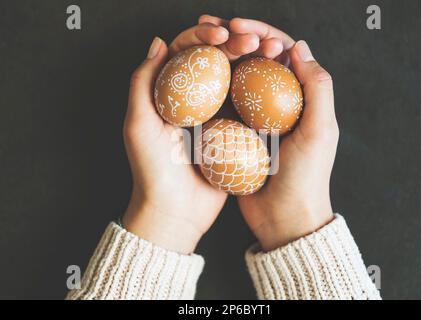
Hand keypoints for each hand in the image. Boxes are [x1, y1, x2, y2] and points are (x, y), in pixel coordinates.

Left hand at [122, 23, 276, 253]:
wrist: (174, 211)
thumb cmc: (152, 170)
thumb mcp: (139, 123)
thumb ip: (143, 81)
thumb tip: (160, 41)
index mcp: (169, 93)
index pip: (186, 52)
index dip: (204, 35)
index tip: (223, 32)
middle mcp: (193, 100)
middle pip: (215, 61)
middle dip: (235, 42)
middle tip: (253, 39)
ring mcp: (215, 116)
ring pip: (235, 78)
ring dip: (252, 60)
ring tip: (269, 49)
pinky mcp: (233, 133)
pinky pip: (248, 106)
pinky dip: (261, 90)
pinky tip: (274, 78)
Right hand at [202, 16, 337, 250]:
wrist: (284, 217)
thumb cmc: (307, 176)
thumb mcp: (320, 130)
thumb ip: (317, 86)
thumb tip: (298, 45)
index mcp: (300, 96)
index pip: (281, 52)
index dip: (261, 31)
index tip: (237, 25)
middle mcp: (277, 102)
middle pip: (254, 59)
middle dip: (234, 37)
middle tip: (210, 24)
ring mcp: (254, 117)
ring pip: (235, 77)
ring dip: (218, 57)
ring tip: (196, 40)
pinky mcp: (235, 133)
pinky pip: (221, 104)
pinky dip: (209, 88)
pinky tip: (193, 76)